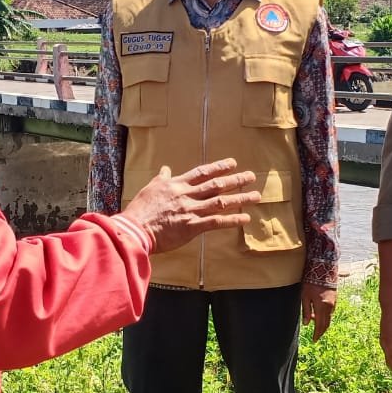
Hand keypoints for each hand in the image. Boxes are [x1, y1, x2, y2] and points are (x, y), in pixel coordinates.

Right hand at [120, 159, 259, 253]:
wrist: (135, 229)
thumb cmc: (140, 210)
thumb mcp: (150, 188)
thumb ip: (161, 178)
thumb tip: (165, 169)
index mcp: (177, 185)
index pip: (202, 172)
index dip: (219, 167)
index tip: (232, 163)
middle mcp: (187, 195)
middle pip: (216, 185)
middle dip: (235, 180)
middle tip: (251, 176)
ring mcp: (191, 211)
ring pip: (220, 202)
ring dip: (240, 198)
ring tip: (256, 196)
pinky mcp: (192, 227)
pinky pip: (217, 222)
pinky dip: (232, 220)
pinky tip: (245, 218)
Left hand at [301, 283, 336, 340]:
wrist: (323, 270)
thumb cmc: (311, 282)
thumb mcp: (305, 296)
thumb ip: (306, 310)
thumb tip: (306, 323)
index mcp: (322, 307)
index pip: (320, 325)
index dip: (317, 334)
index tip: (314, 340)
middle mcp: (329, 307)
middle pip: (326, 324)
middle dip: (321, 331)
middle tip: (316, 337)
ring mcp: (333, 303)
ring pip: (329, 318)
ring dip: (323, 324)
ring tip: (315, 326)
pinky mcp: (335, 299)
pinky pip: (330, 312)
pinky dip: (325, 316)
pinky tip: (319, 314)